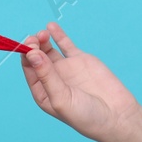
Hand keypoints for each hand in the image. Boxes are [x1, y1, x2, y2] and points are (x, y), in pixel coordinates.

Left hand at [20, 23, 141, 141]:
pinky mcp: (80, 60)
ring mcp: (65, 68)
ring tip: (42, 33)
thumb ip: (46, 75)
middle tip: (35, 38)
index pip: (29, 69)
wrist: (115, 115)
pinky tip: (50, 26)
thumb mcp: (61, 98)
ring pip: (48, 50)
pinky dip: (58, 35)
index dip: (26, 56)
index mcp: (42, 92)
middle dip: (33, 46)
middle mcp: (51, 79)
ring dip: (42, 40)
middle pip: (36, 57)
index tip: (28, 47)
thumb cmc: (86, 115)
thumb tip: (31, 53)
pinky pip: (65, 45)